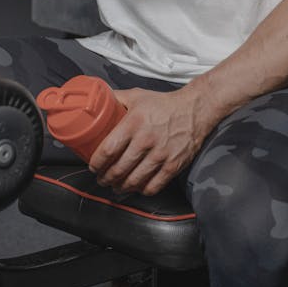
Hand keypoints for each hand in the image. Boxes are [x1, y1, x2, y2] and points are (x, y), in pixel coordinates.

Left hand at [89, 86, 206, 196]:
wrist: (194, 110)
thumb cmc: (162, 103)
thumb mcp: (136, 95)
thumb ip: (116, 99)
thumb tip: (95, 102)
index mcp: (134, 123)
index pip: (109, 149)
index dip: (97, 162)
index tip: (93, 166)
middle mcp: (146, 140)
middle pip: (119, 168)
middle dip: (106, 178)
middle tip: (101, 179)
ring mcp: (161, 154)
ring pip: (135, 180)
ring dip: (121, 187)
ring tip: (115, 186)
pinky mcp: (173, 165)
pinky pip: (154, 186)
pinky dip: (142, 191)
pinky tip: (136, 188)